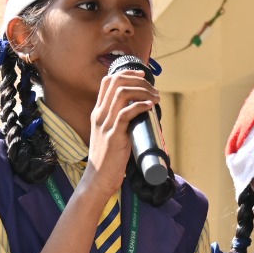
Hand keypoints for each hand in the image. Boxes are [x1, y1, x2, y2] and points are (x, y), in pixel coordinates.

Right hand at [79, 65, 157, 199]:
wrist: (98, 179)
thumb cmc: (108, 159)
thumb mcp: (110, 134)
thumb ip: (120, 121)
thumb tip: (141, 111)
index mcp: (98, 112)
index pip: (108, 81)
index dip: (126, 73)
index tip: (142, 76)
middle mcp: (100, 115)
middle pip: (116, 82)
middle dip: (138, 80)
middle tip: (153, 89)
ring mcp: (105, 124)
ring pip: (122, 94)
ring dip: (143, 91)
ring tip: (155, 98)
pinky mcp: (113, 136)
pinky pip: (126, 113)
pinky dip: (140, 106)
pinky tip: (150, 107)